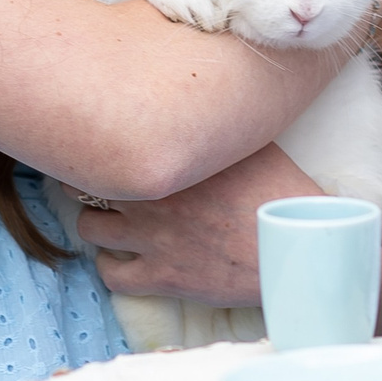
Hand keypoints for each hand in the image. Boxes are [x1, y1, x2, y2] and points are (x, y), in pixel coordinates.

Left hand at [76, 144, 315, 304]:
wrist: (296, 248)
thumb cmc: (282, 192)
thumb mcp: (251, 143)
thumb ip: (217, 128)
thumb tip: (207, 104)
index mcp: (170, 159)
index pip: (108, 140)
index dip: (98, 145)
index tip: (100, 144)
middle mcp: (152, 195)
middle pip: (85, 182)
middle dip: (87, 181)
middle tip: (96, 182)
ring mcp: (152, 238)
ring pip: (89, 228)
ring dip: (97, 224)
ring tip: (111, 222)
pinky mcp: (162, 277)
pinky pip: (112, 276)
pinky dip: (112, 269)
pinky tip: (126, 263)